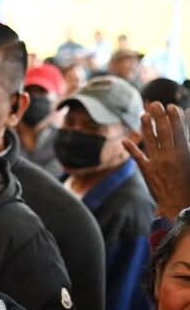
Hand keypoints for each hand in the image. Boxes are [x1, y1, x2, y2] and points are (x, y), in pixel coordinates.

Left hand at [124, 102, 189, 219]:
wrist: (179, 205)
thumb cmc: (188, 184)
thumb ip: (187, 145)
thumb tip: (186, 125)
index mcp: (184, 153)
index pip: (179, 131)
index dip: (174, 117)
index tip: (171, 106)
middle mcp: (169, 156)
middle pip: (163, 132)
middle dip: (159, 116)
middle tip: (154, 103)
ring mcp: (157, 163)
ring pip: (150, 141)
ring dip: (145, 127)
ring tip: (143, 115)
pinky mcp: (147, 172)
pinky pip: (137, 157)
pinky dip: (131, 148)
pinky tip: (126, 139)